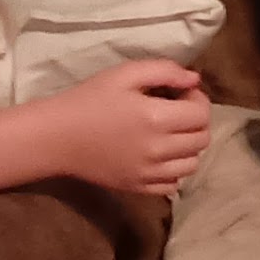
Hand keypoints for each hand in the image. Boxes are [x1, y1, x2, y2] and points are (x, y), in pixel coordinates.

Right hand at [62, 58, 213, 194]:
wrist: (57, 137)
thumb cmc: (89, 100)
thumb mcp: (125, 74)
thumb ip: (164, 71)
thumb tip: (194, 80)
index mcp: (157, 118)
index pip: (202, 114)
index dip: (198, 99)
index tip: (181, 93)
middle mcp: (158, 150)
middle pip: (202, 139)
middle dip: (196, 121)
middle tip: (176, 111)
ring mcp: (149, 173)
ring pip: (192, 164)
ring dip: (188, 147)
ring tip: (169, 134)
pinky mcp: (139, 188)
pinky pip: (174, 184)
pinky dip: (174, 170)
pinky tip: (159, 156)